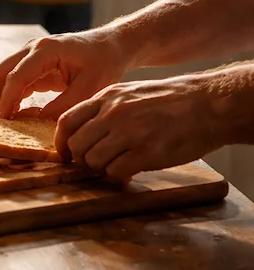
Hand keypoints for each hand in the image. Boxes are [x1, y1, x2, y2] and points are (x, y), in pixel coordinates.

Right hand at [0, 30, 128, 119]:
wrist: (110, 45)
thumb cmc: (104, 63)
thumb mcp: (89, 88)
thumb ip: (64, 106)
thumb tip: (37, 124)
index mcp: (45, 50)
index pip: (16, 76)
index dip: (6, 100)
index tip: (2, 122)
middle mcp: (31, 49)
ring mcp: (28, 55)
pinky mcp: (31, 65)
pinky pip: (11, 81)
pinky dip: (6, 97)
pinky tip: (8, 116)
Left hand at [54, 75, 223, 180]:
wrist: (208, 104)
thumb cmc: (169, 100)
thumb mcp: (129, 93)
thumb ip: (104, 109)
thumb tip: (84, 132)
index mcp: (107, 97)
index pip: (66, 121)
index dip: (61, 142)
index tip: (65, 154)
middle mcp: (114, 114)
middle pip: (77, 144)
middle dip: (81, 159)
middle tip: (94, 163)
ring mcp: (129, 133)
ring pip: (93, 161)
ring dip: (101, 169)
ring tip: (115, 165)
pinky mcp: (147, 152)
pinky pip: (116, 172)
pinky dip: (119, 176)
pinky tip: (130, 170)